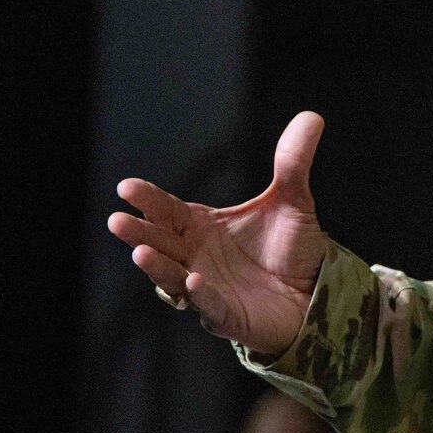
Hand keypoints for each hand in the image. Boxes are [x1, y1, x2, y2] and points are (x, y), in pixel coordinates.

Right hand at [108, 111, 329, 354]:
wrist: (316, 293)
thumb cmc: (292, 249)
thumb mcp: (293, 201)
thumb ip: (293, 162)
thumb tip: (312, 116)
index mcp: (201, 227)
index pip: (167, 210)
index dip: (148, 200)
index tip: (126, 187)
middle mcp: (195, 257)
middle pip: (159, 243)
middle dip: (138, 232)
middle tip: (117, 220)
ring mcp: (207, 288)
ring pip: (172, 278)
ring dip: (156, 266)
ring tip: (142, 252)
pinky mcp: (227, 316)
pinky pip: (208, 306)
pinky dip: (199, 295)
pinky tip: (194, 280)